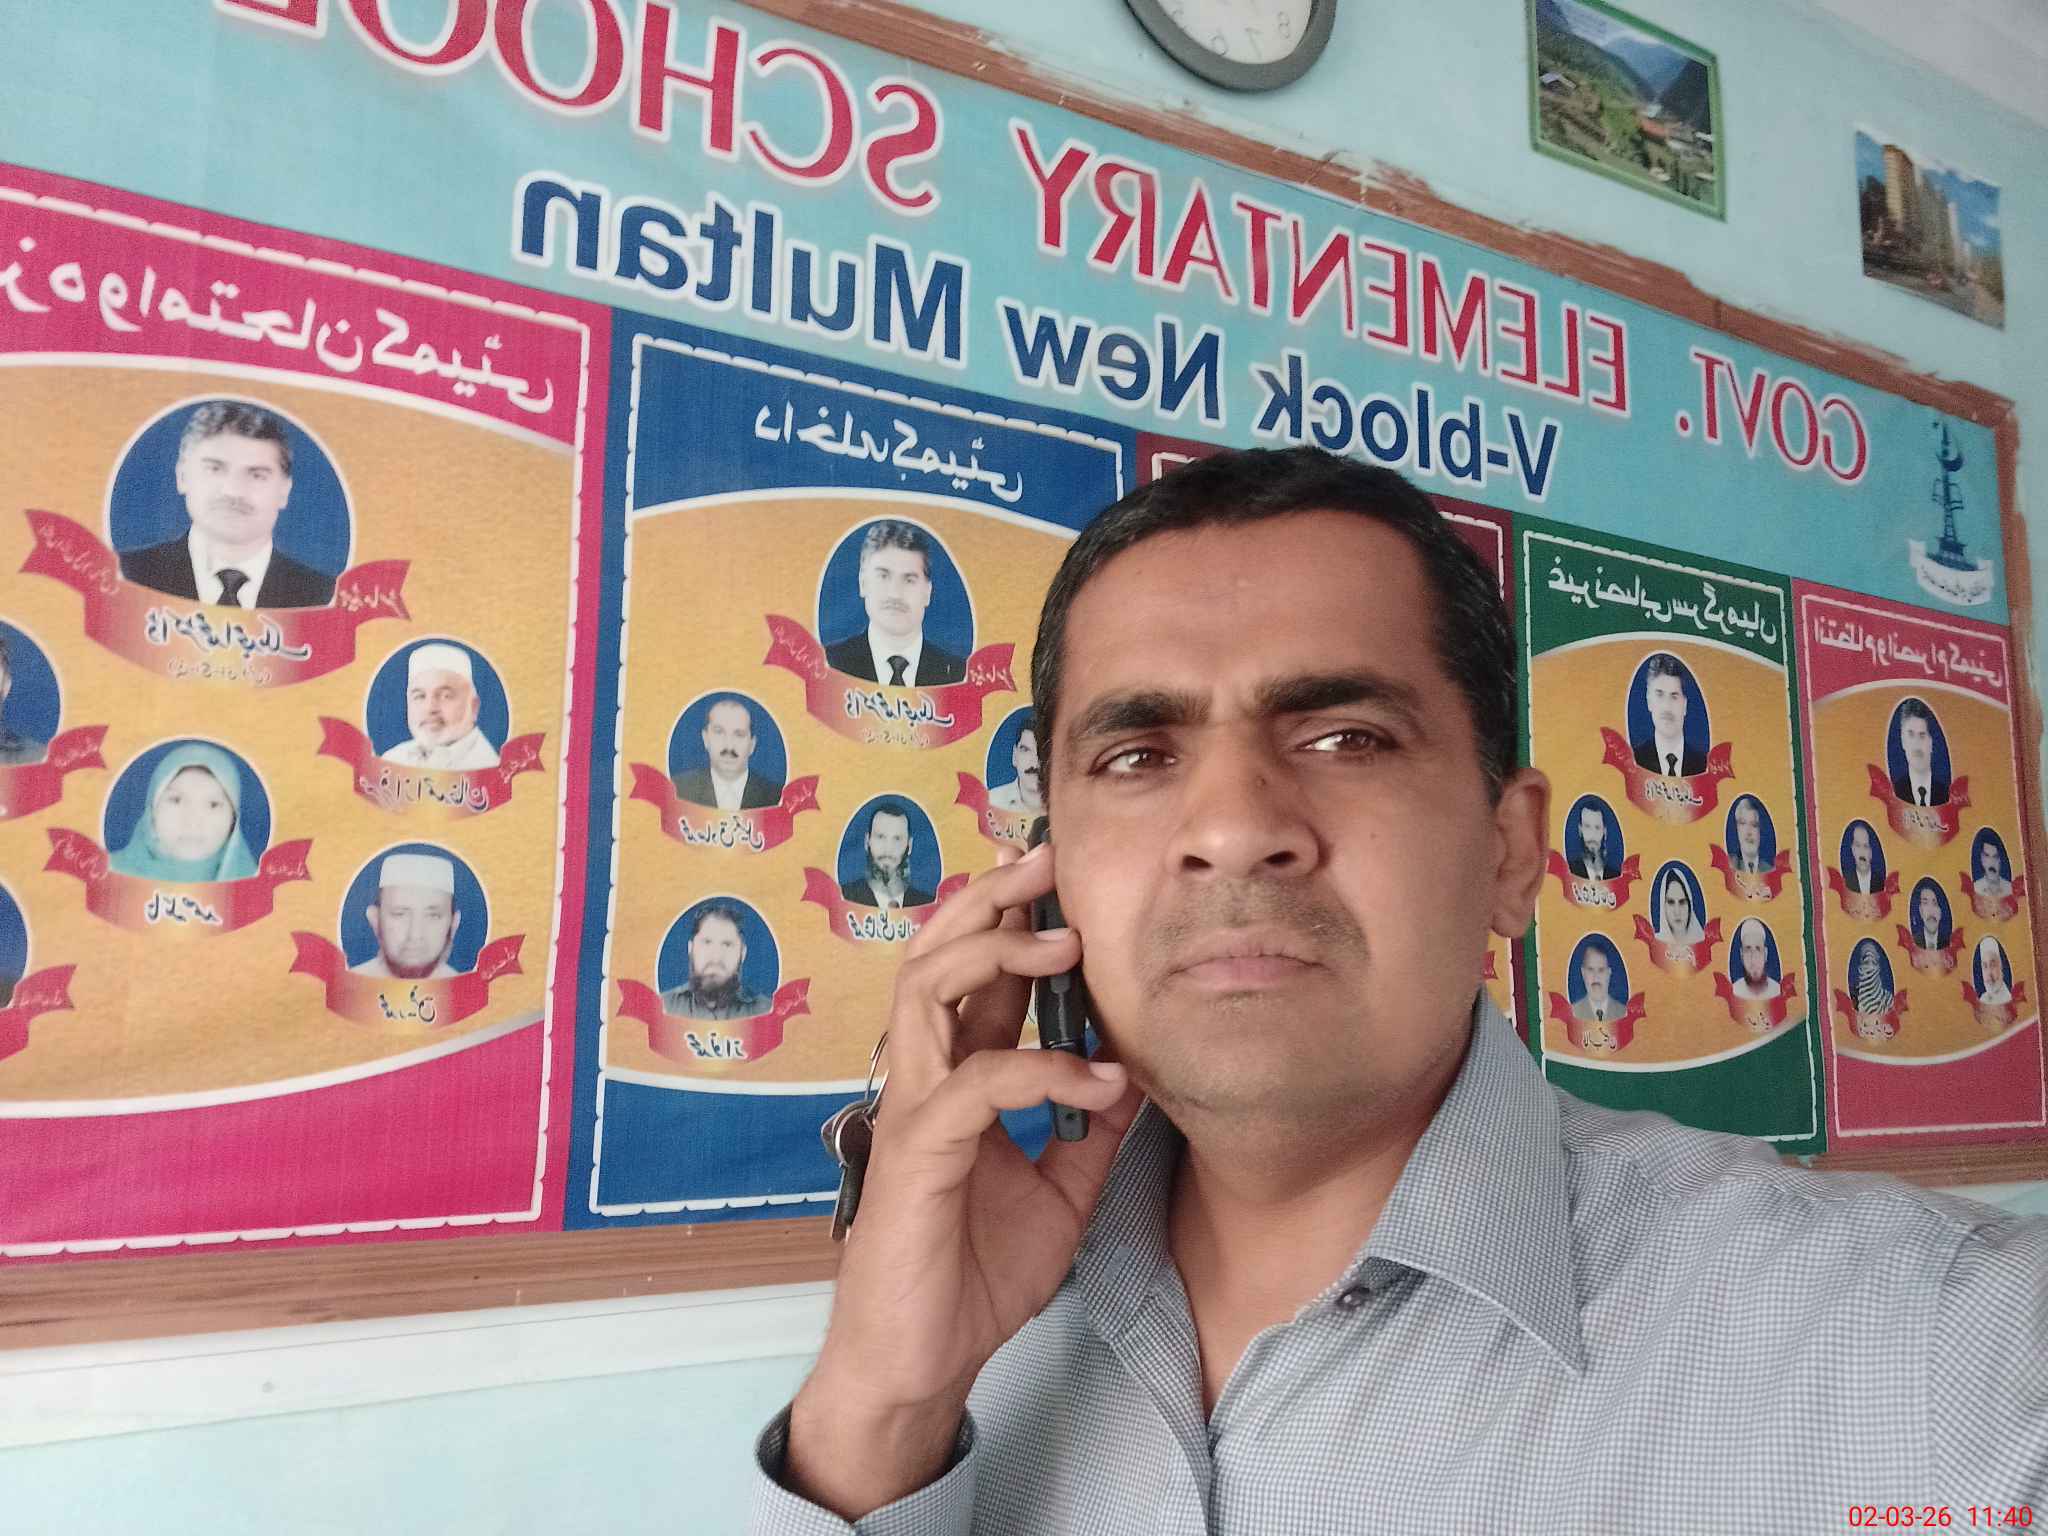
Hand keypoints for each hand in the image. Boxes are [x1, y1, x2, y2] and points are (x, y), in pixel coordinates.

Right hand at [784, 840, 1141, 1517]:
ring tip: (1063, 943)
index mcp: (954, 1078)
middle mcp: (924, 1078)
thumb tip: (1136, 1071)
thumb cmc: (974, 1275)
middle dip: (988, 901)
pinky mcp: (915, 1153)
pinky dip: (1041, 1067)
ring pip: (928, 992)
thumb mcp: (1059, 1192)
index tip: (1053, 875)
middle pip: (934, 955)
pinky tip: (1098, 1079)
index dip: (1007, 917)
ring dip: (995, 954)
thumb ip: (1088, 1129)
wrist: (921, 1361)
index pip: (972, 974)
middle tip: (1043, 862)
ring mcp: (912, 1110)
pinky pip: (976, 1084)